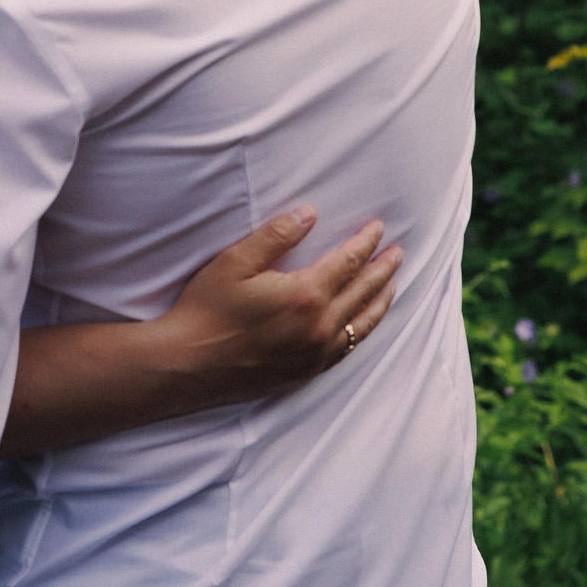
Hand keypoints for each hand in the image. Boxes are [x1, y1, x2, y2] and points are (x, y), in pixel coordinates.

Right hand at [153, 207, 401, 401]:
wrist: (187, 364)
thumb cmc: (207, 309)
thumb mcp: (236, 262)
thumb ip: (276, 235)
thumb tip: (310, 214)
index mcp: (305, 295)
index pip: (347, 262)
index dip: (365, 243)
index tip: (378, 227)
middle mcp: (318, 327)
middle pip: (363, 292)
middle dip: (383, 269)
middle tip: (398, 253)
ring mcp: (315, 354)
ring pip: (362, 324)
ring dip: (381, 301)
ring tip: (393, 285)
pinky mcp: (305, 373)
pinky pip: (347, 350)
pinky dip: (363, 331)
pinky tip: (364, 323)